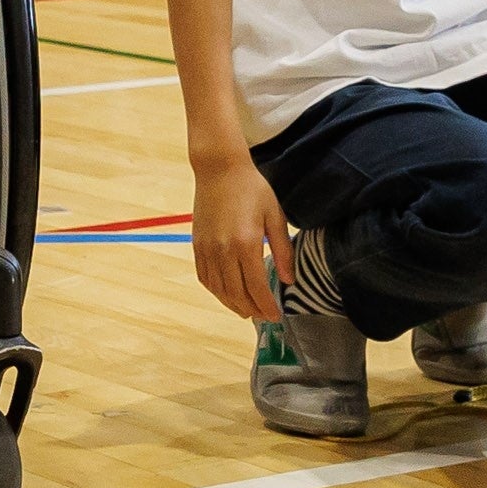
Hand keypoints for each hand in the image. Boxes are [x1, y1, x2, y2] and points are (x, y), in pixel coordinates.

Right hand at [190, 150, 292, 324]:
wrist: (219, 170)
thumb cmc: (252, 189)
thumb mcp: (275, 216)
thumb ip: (283, 250)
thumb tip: (289, 281)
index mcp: (246, 243)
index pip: (256, 287)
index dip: (266, 306)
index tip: (276, 316)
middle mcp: (224, 250)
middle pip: (237, 293)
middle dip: (252, 310)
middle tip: (265, 317)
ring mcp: (208, 249)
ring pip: (219, 290)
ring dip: (233, 305)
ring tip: (248, 310)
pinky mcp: (198, 246)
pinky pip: (205, 278)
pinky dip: (217, 292)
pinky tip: (227, 294)